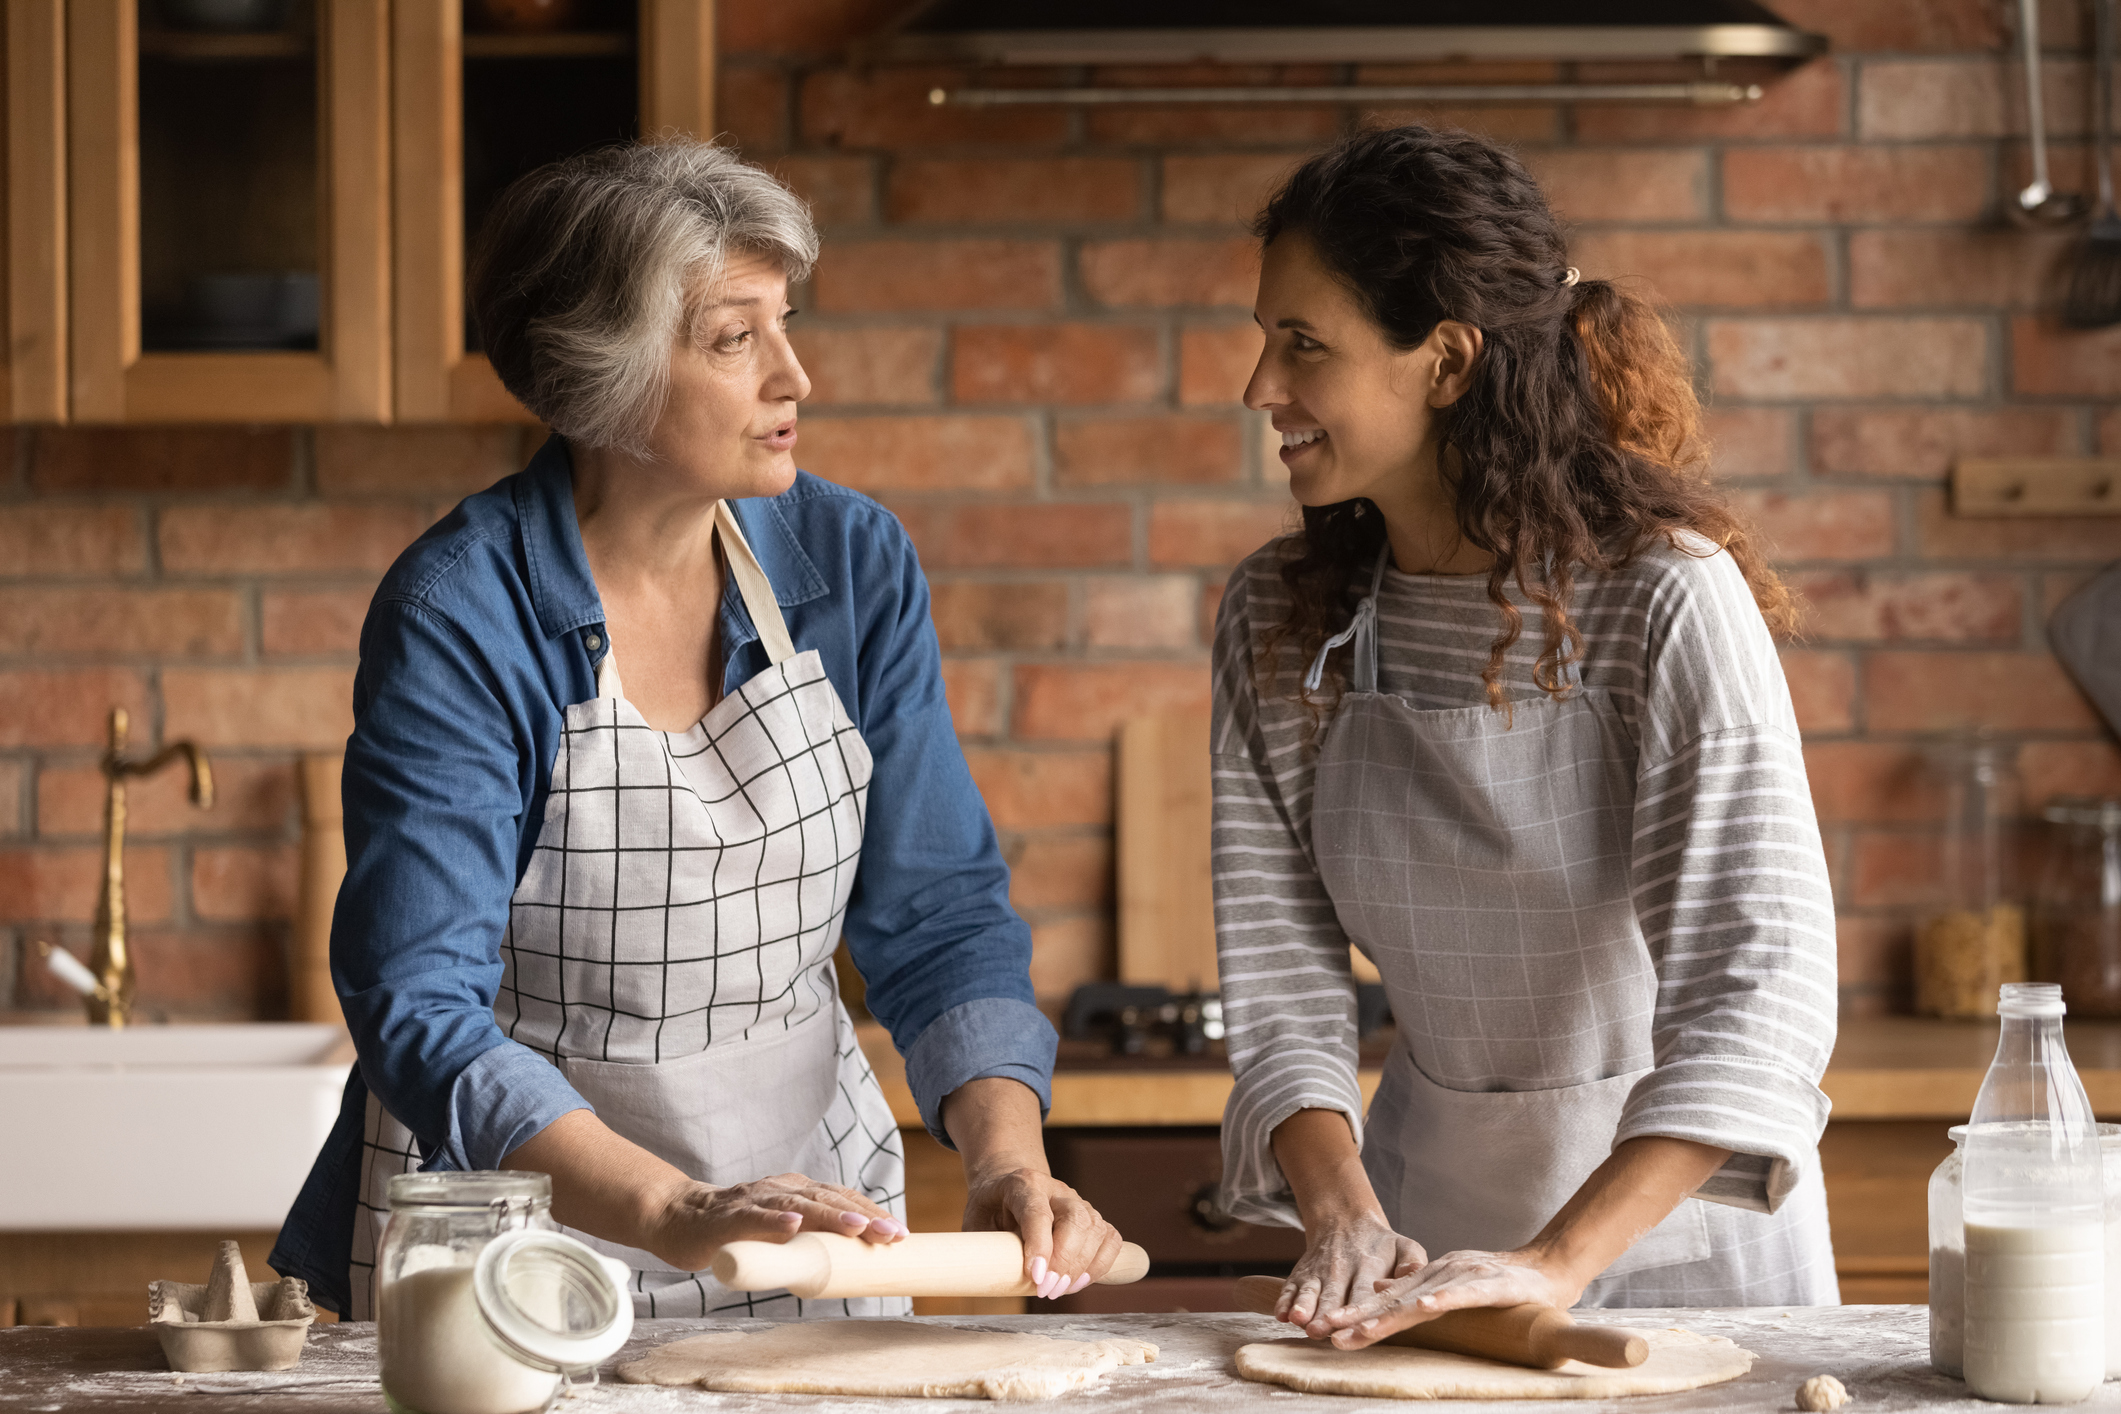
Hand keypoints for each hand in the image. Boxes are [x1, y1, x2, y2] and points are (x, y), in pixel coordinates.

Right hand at [645, 1171, 904, 1272]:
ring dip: (829, 1215)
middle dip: (863, 1216)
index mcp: (796, 1191)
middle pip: (828, 1198)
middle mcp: (780, 1189)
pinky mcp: (727, 1217)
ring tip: (856, 1227)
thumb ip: (809, 1238)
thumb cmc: (735, 1228)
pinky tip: (794, 1225)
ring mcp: (754, 1200)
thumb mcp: (779, 1231)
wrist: (678, 1218)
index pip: (841, 1198)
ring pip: (798, 1204)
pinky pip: (753, 1216)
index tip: (900, 1233)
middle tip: (893, 1235)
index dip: (871, 1213)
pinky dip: (774, 1220)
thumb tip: (852, 1262)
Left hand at [964, 1166, 1123, 1301]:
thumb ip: (980, 1246)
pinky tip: (1079, 1282)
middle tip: (1046, 1291)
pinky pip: (1110, 1238)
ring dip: (1081, 1267)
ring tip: (1059, 1290)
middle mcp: (1056, 1190)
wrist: (1008, 1185)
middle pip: (1075, 1220)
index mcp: (1023, 1184)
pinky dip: (1101, 1264)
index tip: (1034, 1277)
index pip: (1037, 1212)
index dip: (1039, 1246)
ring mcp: (1078, 1202)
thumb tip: (984, 1280)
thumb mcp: (974, 1220)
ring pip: (1095, 1229)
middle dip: (1064, 1261)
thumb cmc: (990, 1208)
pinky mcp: (1092, 1218)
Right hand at [1278, 1210, 1427, 1335]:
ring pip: (1309, 1291)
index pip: (1363, 1291)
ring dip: (1303, 1305)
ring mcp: (1318, 1272)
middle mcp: (1341, 1270)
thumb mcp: (1404, 1246)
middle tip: (1319, 1330)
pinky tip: (1280, 1315)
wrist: (1344, 1220)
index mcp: (1368, 1266)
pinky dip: (1284, 1301)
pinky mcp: (1302, 1274)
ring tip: (1298, 1319)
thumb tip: (1413, 1274)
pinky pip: (1290, 1287)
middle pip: (1333, 1295)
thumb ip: (1412, 1261)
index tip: (1352, 1322)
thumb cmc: (1381, 1244)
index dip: (1357, 1307)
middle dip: (1325, 1313)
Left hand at [1315, 1246, 1583, 1349]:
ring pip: (1421, 1299)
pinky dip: (1444, 1299)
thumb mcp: (1451, 1283)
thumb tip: (1377, 1292)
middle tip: (1326, 1332)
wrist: (1548, 1268)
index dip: (1356, 1315)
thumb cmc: (1501, 1282)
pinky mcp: (1492, 1284)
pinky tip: (1425, 1308)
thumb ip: (1415, 1287)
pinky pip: (1465, 1294)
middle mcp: (1441, 1275)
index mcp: (1431, 1280)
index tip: (1326, 1329)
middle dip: (1358, 1318)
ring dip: (1389, 1315)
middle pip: (1394, 1301)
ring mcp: (1465, 1277)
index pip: (1387, 1301)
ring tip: (1360, 1330)